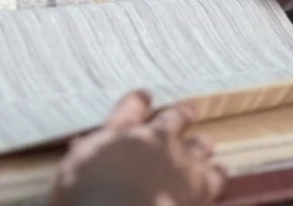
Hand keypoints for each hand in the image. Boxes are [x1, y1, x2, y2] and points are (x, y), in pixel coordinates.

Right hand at [52, 92, 224, 205]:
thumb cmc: (86, 195)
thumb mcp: (72, 171)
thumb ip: (83, 155)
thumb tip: (80, 146)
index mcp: (119, 132)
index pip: (130, 108)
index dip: (138, 101)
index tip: (144, 96)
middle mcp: (152, 140)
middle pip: (172, 120)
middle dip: (180, 114)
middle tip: (190, 108)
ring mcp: (179, 162)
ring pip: (198, 145)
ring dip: (201, 143)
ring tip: (206, 142)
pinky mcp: (199, 188)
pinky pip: (215, 177)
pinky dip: (217, 174)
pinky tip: (220, 173)